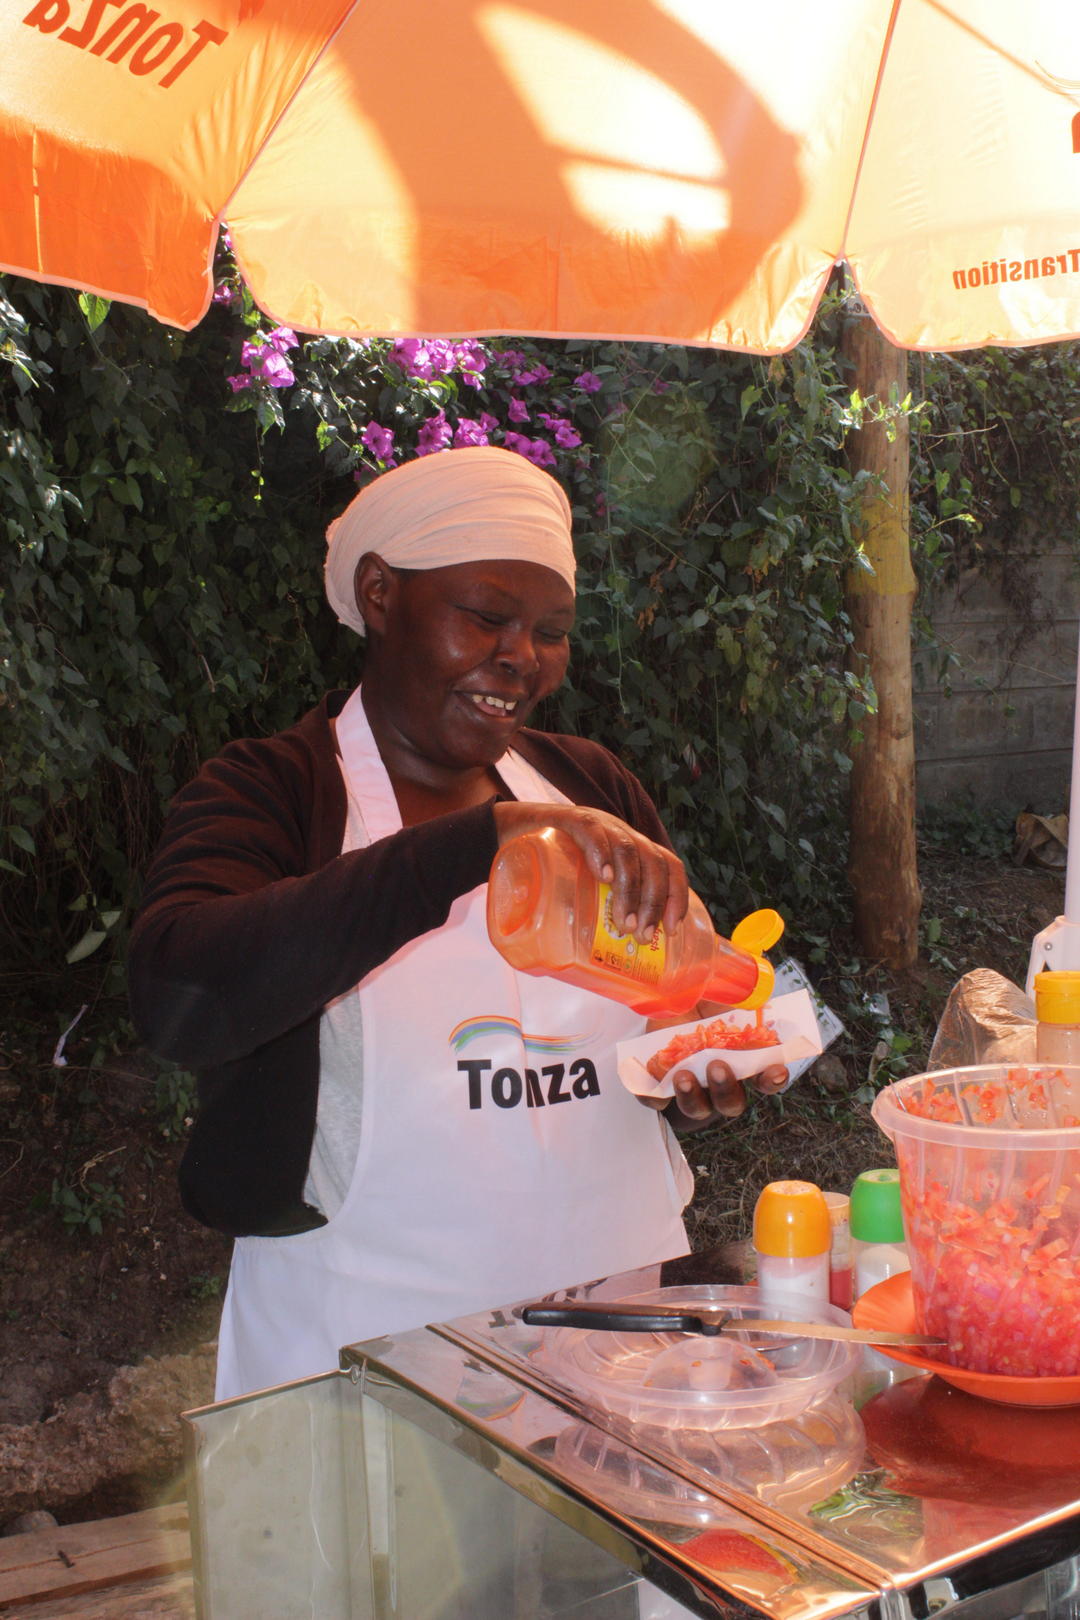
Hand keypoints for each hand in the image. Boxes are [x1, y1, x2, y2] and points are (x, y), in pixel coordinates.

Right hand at [493, 801, 688, 940]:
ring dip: (630, 890)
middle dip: (652, 902)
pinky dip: (601, 853)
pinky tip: (602, 876)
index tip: (672, 928)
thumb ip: (594, 909)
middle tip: (641, 935)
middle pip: (653, 863)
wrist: (511, 829)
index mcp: (632, 849)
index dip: (676, 895)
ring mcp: (600, 824)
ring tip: (623, 921)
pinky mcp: (571, 818)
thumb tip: (601, 961)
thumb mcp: (580, 887)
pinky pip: (592, 832)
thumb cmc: (550, 866)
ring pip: (628, 851)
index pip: (668, 866)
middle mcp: (622, 833)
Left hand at [640, 1000, 787, 1130]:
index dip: (772, 1079)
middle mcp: (717, 1081)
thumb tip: (753, 991)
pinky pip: (657, 1102)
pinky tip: (653, 1085)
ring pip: (697, 1108)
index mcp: (739, 1060)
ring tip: (683, 1075)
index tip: (775, 1069)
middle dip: (727, 1089)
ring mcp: (690, 1087)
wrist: (663, 998)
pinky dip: (655, 1097)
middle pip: (731, 1102)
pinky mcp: (658, 1087)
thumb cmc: (700, 997)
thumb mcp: (720, 988)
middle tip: (718, 1066)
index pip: (764, 1079)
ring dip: (693, 1096)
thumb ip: (739, 991)